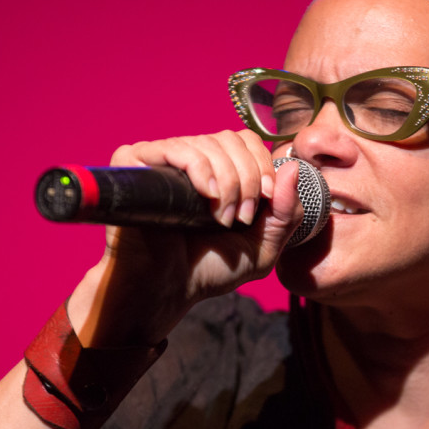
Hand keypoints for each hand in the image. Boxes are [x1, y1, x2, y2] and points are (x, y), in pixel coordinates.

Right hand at [69, 129, 303, 346]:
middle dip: (247, 179)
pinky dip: (198, 168)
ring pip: (207, 144)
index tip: (266, 203)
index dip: (262, 166)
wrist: (167, 290)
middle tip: (241, 218)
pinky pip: (173, 147)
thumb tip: (293, 168)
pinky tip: (204, 195)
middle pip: (231, 139)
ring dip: (226, 183)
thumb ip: (287, 212)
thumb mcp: (263, 246)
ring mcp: (162, 159)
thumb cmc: (210, 270)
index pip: (247, 141)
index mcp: (218, 171)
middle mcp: (191, 159)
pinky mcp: (135, 164)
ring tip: (220, 219)